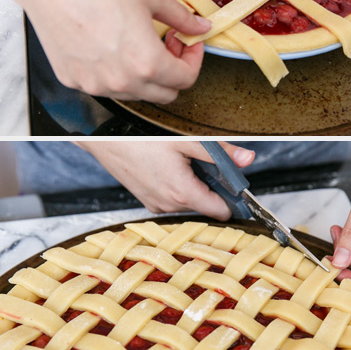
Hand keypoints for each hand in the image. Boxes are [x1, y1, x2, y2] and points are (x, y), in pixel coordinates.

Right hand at [25, 0, 210, 103]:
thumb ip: (180, 17)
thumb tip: (202, 27)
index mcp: (146, 63)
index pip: (185, 80)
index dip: (193, 60)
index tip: (188, 42)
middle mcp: (121, 82)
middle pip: (164, 95)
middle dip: (173, 71)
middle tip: (166, 42)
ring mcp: (95, 85)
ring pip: (134, 93)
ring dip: (144, 74)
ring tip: (136, 41)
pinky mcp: (74, 81)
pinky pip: (105, 86)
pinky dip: (115, 72)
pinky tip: (108, 44)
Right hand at [77, 140, 255, 216]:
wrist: (102, 139)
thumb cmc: (138, 138)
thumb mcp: (186, 141)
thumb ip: (220, 153)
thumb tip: (248, 160)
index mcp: (183, 194)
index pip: (221, 211)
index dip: (233, 198)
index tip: (236, 184)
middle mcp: (169, 206)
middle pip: (205, 204)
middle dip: (210, 185)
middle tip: (203, 160)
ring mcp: (156, 205)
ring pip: (188, 200)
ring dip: (192, 184)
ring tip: (181, 160)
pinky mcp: (147, 200)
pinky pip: (171, 197)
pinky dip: (175, 184)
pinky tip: (166, 165)